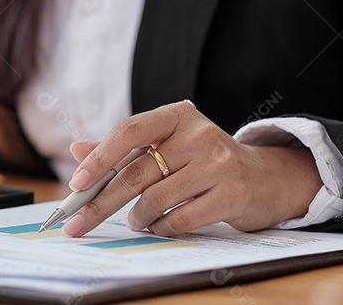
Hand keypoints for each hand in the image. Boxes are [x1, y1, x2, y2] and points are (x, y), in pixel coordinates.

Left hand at [62, 101, 321, 236]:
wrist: (266, 177)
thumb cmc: (204, 161)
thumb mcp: (167, 145)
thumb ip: (123, 148)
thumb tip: (77, 149)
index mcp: (177, 115)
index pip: (128, 131)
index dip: (99, 158)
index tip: (76, 184)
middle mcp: (198, 134)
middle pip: (136, 171)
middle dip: (101, 202)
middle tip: (78, 223)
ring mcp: (218, 163)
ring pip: (155, 197)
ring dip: (137, 217)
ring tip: (135, 221)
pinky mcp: (232, 194)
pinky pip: (180, 217)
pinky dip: (161, 227)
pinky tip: (158, 227)